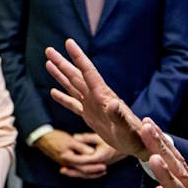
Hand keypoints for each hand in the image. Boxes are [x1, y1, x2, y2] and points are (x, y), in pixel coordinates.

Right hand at [35, 130, 104, 177]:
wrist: (43, 139)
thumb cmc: (56, 138)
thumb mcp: (70, 140)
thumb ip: (81, 147)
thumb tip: (92, 153)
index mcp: (68, 158)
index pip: (84, 165)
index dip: (95, 166)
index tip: (104, 165)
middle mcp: (66, 164)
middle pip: (82, 171)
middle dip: (94, 171)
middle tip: (105, 170)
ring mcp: (65, 164)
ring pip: (79, 172)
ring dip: (90, 173)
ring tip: (101, 172)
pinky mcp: (65, 163)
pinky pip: (76, 170)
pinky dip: (84, 171)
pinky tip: (90, 170)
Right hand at [45, 39, 149, 161]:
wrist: (139, 145)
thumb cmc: (135, 137)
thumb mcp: (126, 128)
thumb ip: (119, 116)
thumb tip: (114, 104)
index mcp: (103, 96)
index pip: (88, 72)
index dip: (78, 57)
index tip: (68, 42)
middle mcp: (96, 97)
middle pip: (76, 76)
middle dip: (62, 63)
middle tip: (49, 50)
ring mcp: (92, 106)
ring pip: (72, 86)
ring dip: (61, 75)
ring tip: (48, 63)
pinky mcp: (90, 116)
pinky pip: (73, 105)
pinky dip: (63, 98)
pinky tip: (53, 92)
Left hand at [62, 133, 126, 178]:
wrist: (134, 143)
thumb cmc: (118, 137)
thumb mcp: (101, 136)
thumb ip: (88, 138)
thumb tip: (74, 138)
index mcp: (101, 156)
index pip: (84, 161)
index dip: (72, 159)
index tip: (63, 156)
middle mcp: (102, 163)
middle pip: (84, 171)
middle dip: (72, 170)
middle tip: (61, 170)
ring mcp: (103, 165)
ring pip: (87, 173)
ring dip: (76, 173)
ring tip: (64, 171)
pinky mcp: (104, 164)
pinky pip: (91, 172)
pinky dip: (82, 172)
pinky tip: (74, 170)